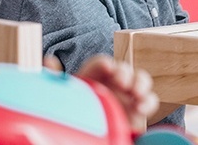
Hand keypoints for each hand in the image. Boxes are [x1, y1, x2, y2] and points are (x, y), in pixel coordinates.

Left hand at [45, 54, 159, 124]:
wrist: (86, 139)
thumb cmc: (75, 116)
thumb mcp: (63, 98)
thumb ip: (56, 79)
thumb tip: (48, 61)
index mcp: (92, 79)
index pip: (100, 64)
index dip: (105, 64)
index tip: (107, 67)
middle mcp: (111, 84)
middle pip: (123, 69)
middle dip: (125, 72)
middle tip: (122, 82)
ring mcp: (126, 96)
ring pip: (140, 80)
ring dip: (140, 83)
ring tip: (136, 93)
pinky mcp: (137, 110)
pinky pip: (149, 100)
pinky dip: (148, 101)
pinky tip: (141, 107)